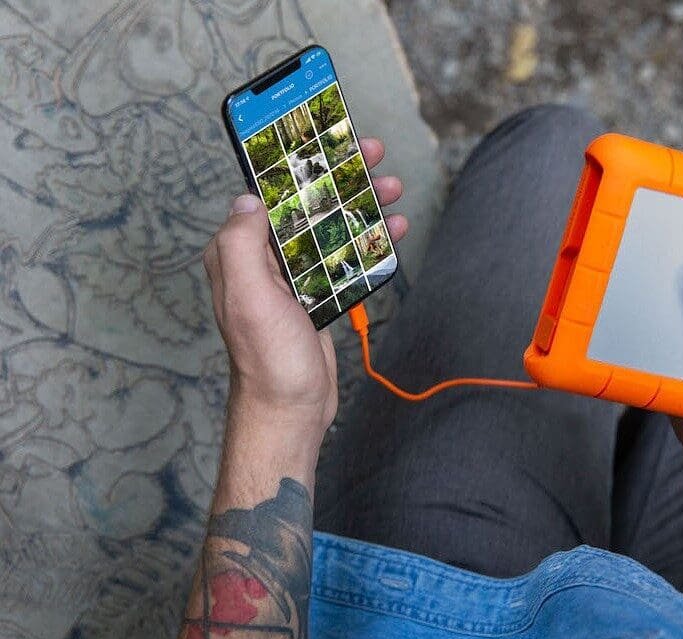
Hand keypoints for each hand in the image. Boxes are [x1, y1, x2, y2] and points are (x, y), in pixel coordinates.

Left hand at [204, 138, 407, 430]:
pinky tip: (393, 230)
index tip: (326, 137)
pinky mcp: (317, 295)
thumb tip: (247, 197)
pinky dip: (370, 240)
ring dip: (363, 205)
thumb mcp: (248, 297)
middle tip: (374, 155)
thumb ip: (241, 243)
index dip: (299, 161)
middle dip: (342, 176)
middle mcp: (263, 260)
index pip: (269, 191)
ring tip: (394, 189)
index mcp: (240, 252)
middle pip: (307, 203)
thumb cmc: (268, 360)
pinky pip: (345, 256)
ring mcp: (293, 277)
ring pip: (331, 226)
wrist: (290, 408)